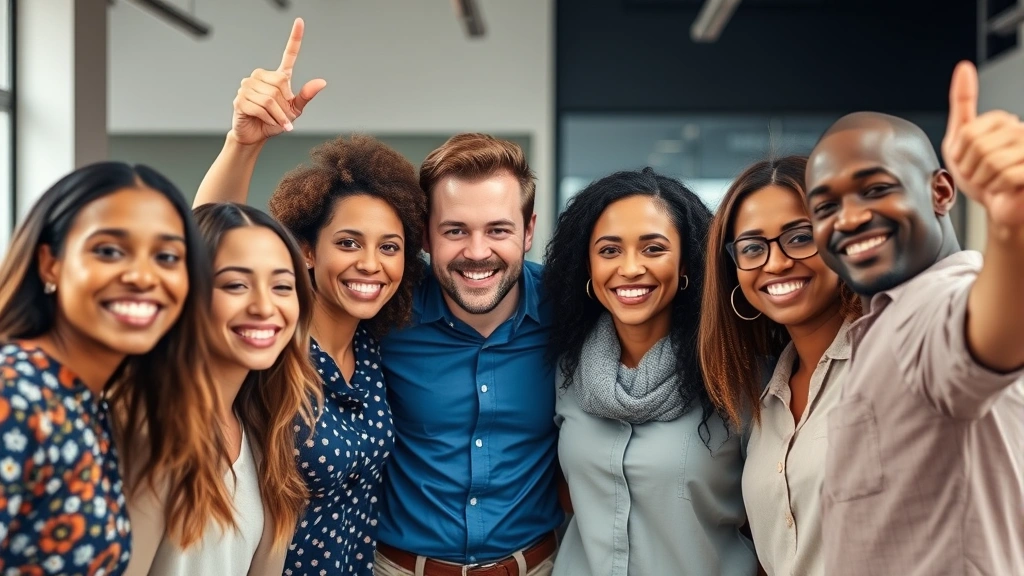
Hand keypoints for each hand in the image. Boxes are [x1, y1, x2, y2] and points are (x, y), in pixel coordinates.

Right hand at [229, 18, 326, 144]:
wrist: (257, 135)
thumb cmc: (275, 121)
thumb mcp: (295, 110)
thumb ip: (306, 96)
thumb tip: (322, 82)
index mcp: (277, 77)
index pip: (288, 55)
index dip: (295, 39)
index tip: (300, 22)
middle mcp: (261, 76)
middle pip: (280, 85)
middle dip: (284, 106)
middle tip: (282, 116)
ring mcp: (248, 86)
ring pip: (270, 98)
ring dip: (278, 115)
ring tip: (275, 120)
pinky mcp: (240, 98)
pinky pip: (260, 107)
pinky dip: (269, 119)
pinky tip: (268, 122)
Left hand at [942, 60, 1023, 226]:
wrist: (998, 207)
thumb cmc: (981, 176)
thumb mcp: (960, 139)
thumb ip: (963, 102)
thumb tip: (964, 67)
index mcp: (1003, 121)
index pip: (968, 132)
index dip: (960, 153)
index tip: (969, 161)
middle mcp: (1022, 130)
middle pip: (978, 146)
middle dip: (971, 168)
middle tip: (981, 175)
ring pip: (991, 161)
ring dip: (984, 179)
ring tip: (992, 181)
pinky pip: (1006, 176)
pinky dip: (998, 188)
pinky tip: (1005, 188)